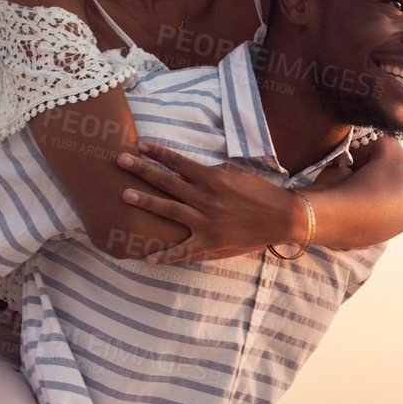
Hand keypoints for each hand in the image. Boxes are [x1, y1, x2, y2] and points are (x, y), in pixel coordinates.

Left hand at [116, 141, 300, 262]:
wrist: (282, 218)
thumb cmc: (262, 193)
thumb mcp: (238, 175)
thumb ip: (213, 173)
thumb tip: (191, 169)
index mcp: (213, 179)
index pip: (179, 162)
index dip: (158, 153)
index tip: (140, 145)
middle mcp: (206, 198)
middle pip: (167, 181)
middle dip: (142, 170)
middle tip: (120, 160)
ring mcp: (206, 222)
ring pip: (170, 210)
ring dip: (146, 202)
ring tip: (125, 194)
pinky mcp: (210, 243)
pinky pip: (184, 251)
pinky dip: (166, 256)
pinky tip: (147, 258)